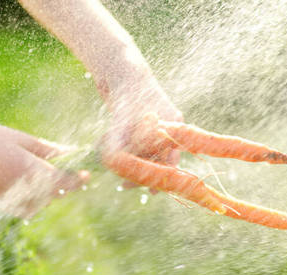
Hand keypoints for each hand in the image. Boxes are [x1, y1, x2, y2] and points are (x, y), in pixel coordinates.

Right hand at [0, 123, 88, 217]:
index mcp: (31, 172)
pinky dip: (33, 198)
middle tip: (69, 170)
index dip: (79, 180)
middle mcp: (23, 190)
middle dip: (64, 184)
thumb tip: (71, 152)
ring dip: (48, 193)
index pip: (65, 184)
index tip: (86, 173)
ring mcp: (11, 200)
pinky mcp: (1, 204)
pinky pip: (26, 207)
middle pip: (56, 195)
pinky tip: (27, 182)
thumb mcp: (20, 139)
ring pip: (42, 204)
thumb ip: (48, 149)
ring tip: (45, 174)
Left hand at [97, 72, 182, 190]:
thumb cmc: (125, 95)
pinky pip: (142, 144)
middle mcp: (170, 126)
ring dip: (135, 162)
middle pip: (161, 159)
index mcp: (173, 126)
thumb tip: (119, 169)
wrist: (120, 70)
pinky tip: (114, 154)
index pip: (172, 161)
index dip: (161, 178)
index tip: (149, 192)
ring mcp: (159, 123)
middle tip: (124, 185)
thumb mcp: (121, 124)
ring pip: (149, 152)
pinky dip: (131, 151)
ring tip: (115, 167)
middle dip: (144, 172)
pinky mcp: (146, 122)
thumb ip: (120, 147)